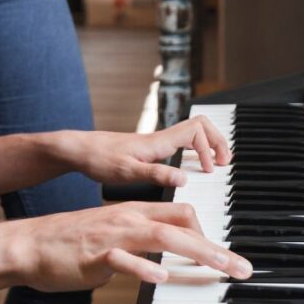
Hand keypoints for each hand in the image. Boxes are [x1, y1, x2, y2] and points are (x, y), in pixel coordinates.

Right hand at [6, 201, 252, 290]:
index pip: (182, 213)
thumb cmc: (70, 244)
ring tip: (222, 268)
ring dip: (198, 251)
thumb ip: (139, 243)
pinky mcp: (94, 255)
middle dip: (218, 247)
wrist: (30, 244)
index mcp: (133, 213)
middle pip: (182, 224)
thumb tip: (165, 259)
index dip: (209, 233)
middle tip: (242, 268)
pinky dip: (143, 267)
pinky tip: (160, 275)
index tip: (226, 256)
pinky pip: (123, 259)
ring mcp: (112, 235)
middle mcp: (127, 219)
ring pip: (162, 236)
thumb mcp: (112, 237)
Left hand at [56, 115, 231, 186]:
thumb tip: (185, 178)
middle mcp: (160, 138)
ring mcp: (155, 143)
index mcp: (158, 142)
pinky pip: (180, 142)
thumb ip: (157, 174)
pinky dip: (193, 149)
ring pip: (191, 132)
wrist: (78, 151)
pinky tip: (191, 166)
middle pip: (200, 126)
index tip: (210, 170)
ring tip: (214, 164)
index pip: (197, 131)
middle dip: (217, 140)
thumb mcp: (127, 173)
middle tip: (224, 161)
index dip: (209, 148)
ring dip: (207, 143)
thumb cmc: (99, 160)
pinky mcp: (148, 149)